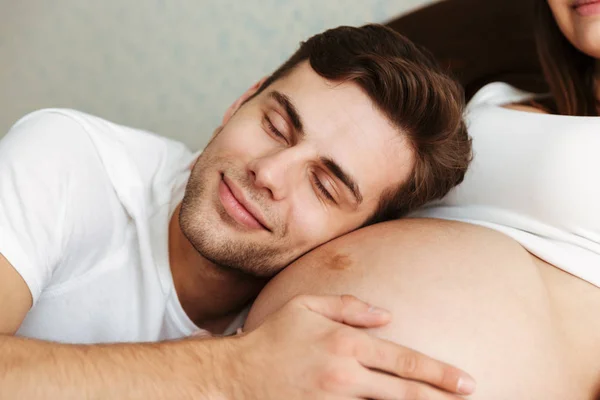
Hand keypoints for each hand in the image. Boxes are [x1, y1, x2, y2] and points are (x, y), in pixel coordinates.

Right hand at [231, 294, 475, 398]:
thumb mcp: (307, 305)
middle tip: (470, 396)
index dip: (438, 373)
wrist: (237, 374)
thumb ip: (349, 307)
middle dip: (441, 398)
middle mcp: (345, 374)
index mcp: (345, 344)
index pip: (403, 360)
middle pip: (404, 393)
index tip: (466, 381)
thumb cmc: (274, 335)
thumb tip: (387, 316)